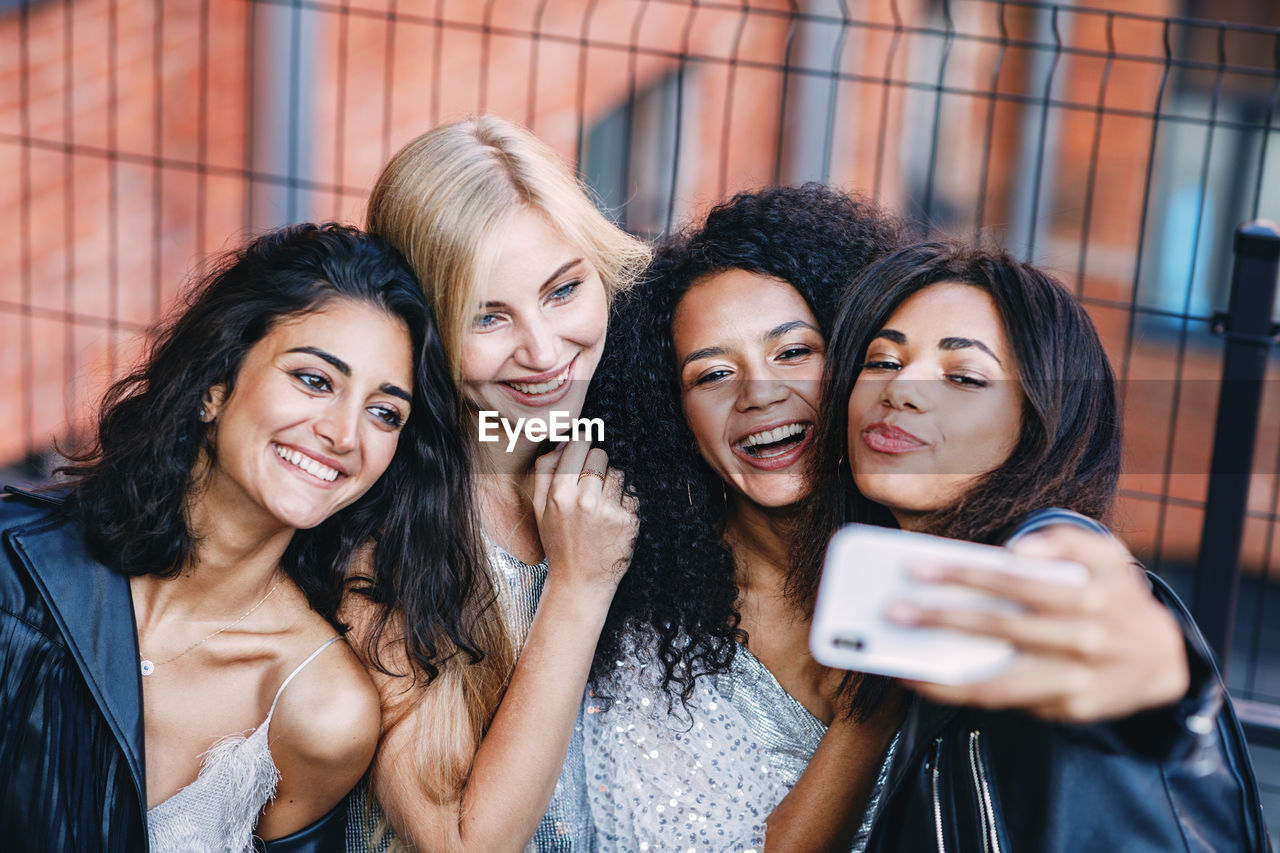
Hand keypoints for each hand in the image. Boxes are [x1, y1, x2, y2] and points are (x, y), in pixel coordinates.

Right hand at [532, 440, 638, 601]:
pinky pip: (630, 494)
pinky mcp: (628, 521)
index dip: (581, 444)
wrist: (579, 582)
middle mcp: (585, 500)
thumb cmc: (558, 543)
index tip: (584, 446)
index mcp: (560, 494)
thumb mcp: (540, 509)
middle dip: (597, 464)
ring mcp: (609, 511)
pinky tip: (611, 520)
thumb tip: (563, 440)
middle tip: (590, 482)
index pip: (577, 446)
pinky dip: (623, 502)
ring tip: (600, 505)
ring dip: (611, 483)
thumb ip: (545, 471)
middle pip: (600, 455)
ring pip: (618, 473)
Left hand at [891, 525, 1188, 722]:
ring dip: (944, 677)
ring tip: (901, 663)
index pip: (1016, 582)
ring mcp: (1076, 680)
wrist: (1163, 658)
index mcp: (1088, 595)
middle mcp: (1084, 640)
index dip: (965, 576)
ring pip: (999, 684)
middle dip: (941, 619)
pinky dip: (966, 694)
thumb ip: (1066, 540)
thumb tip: (1016, 548)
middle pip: (1000, 630)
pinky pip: (1010, 703)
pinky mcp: (1070, 710)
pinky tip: (931, 680)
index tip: (917, 568)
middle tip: (894, 611)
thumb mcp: (1105, 555)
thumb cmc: (1115, 597)